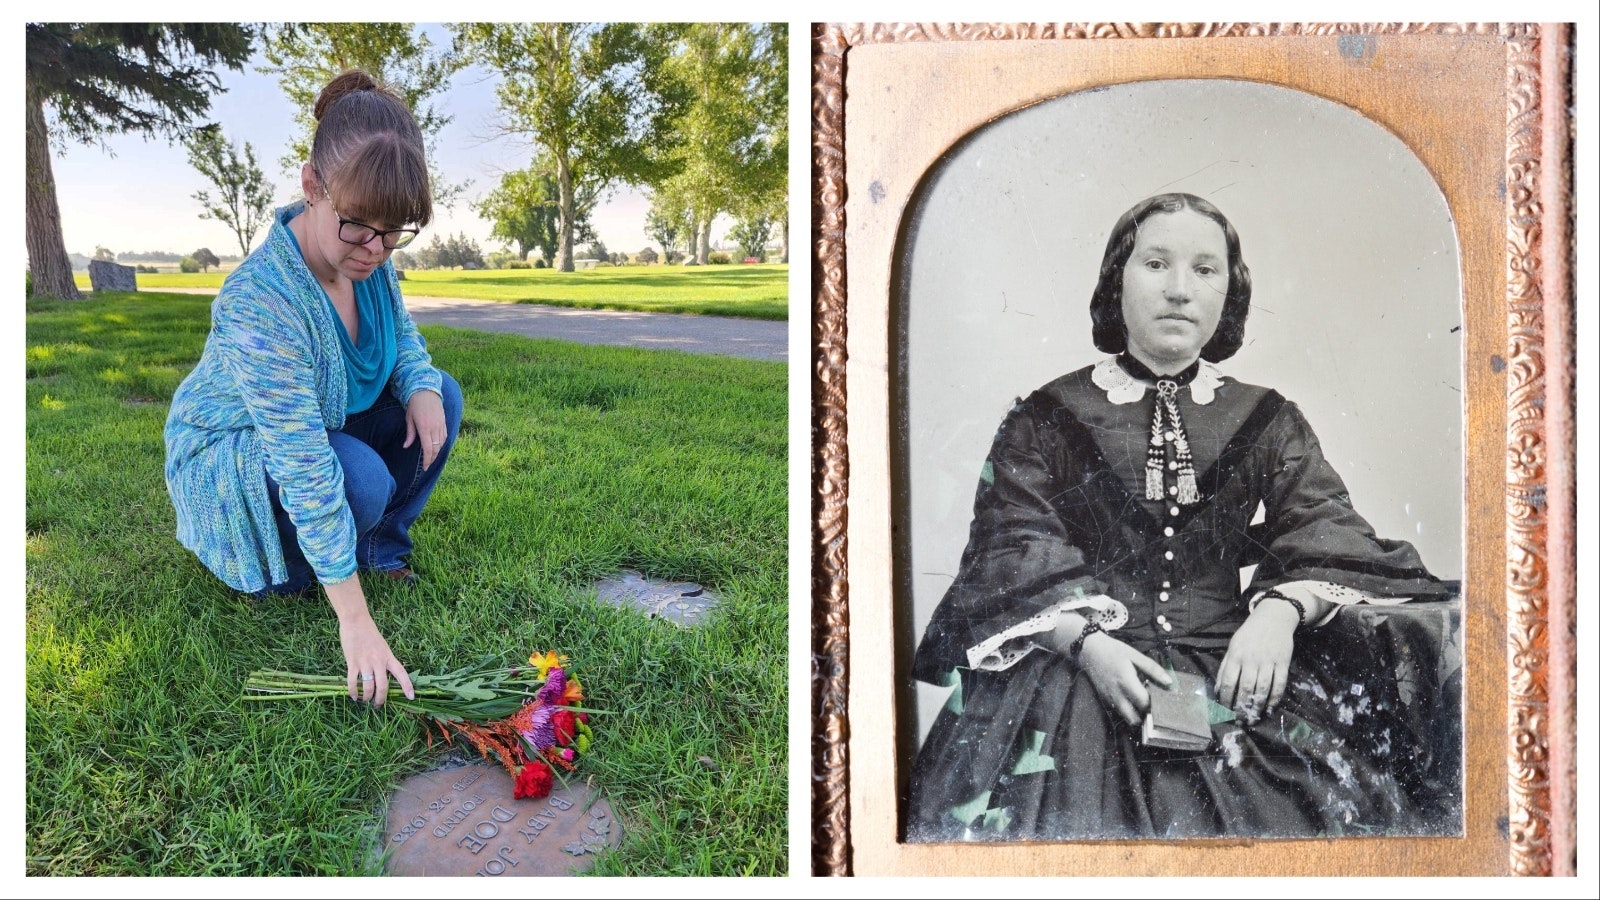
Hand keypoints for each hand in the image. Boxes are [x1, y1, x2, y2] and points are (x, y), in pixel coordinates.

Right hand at [325, 577, 413, 707]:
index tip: (412, 697)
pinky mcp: (352, 662)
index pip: (401, 673)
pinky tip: (354, 696)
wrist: (356, 621)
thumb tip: (384, 675)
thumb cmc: (369, 633)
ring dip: (367, 697)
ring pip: (368, 687)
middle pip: (383, 686)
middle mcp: (379, 661)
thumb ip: (384, 660)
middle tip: (378, 706)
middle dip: (381, 699)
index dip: (407, 686)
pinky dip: (353, 692)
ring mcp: (365, 662)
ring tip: (365, 701)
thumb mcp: (383, 646)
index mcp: (389, 657)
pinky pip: (353, 682)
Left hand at [404, 388, 447, 470]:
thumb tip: (406, 446)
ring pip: (442, 443)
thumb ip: (410, 434)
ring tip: (432, 457)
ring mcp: (441, 425)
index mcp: (424, 428)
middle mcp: (435, 428)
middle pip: (436, 448)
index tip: (425, 467)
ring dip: (437, 452)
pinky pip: (445, 436)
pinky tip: (437, 446)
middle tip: (427, 465)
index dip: (427, 460)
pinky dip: (441, 443)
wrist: (426, 391)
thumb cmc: (415, 405)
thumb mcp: (409, 419)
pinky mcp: (444, 422)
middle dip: (432, 458)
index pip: (428, 449)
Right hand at [1074, 630, 1172, 726]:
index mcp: (1126, 682)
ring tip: (1142, 703)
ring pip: (1126, 718)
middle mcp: (1116, 695)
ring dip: (1136, 715)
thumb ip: (1152, 669)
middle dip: (1145, 716)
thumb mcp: (1135, 655)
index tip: (1161, 699)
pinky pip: (1118, 711)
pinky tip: (1131, 699)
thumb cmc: (1113, 651)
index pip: (1144, 703)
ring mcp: (1109, 699)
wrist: (1088, 650)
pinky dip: (1127, 710)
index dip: (1155, 704)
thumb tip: (1169, 682)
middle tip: (1152, 706)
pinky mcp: (1104, 699)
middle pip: (1134, 719)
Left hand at [1216, 599, 1298, 721]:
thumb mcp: (1233, 647)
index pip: (1227, 681)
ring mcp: (1268, 661)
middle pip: (1245, 688)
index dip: (1225, 699)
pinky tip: (1269, 709)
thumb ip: (1225, 667)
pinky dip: (1274, 699)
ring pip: (1262, 689)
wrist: (1273, 618)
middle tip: (1239, 720)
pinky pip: (1279, 685)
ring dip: (1257, 706)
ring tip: (1253, 718)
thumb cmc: (1249, 635)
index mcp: (1236, 655)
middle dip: (1241, 707)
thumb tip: (1217, 690)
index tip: (1225, 710)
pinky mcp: (1283, 663)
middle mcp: (1251, 659)